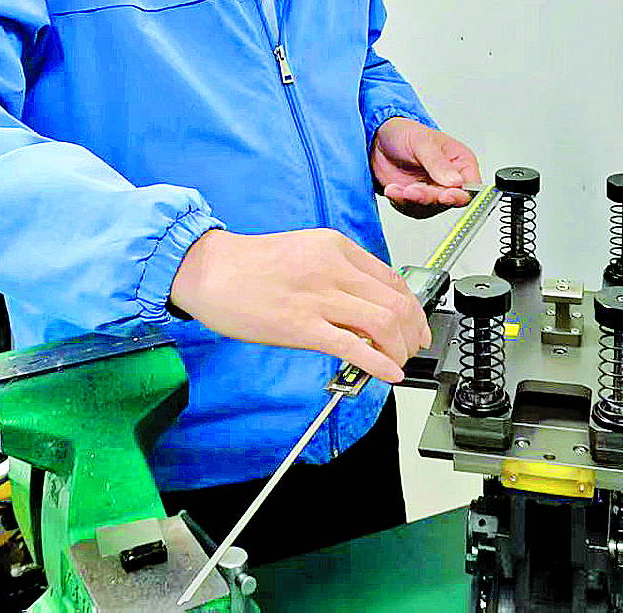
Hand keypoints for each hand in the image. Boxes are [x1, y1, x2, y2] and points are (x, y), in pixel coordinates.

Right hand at [168, 227, 432, 383]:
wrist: (207, 269)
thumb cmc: (248, 266)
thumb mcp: (303, 254)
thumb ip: (337, 274)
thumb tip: (365, 308)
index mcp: (335, 247)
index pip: (393, 279)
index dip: (412, 308)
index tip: (415, 325)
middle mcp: (333, 267)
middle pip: (396, 302)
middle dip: (412, 332)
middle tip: (412, 349)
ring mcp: (318, 296)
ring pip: (383, 323)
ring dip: (398, 350)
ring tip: (396, 363)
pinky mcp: (301, 325)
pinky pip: (353, 346)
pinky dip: (379, 363)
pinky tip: (386, 374)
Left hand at [371, 118, 481, 217]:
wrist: (378, 140)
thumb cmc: (405, 133)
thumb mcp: (423, 141)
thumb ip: (438, 162)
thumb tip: (456, 181)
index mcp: (461, 162)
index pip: (470, 186)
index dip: (459, 195)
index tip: (445, 195)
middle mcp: (450, 180)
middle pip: (450, 201)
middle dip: (429, 198)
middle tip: (413, 190)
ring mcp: (433, 191)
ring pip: (430, 208)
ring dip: (413, 201)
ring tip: (399, 189)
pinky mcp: (416, 199)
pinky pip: (412, 209)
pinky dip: (401, 202)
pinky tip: (393, 190)